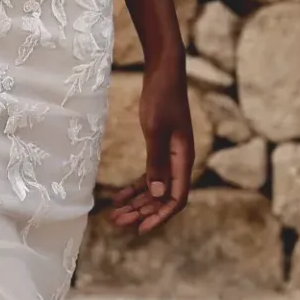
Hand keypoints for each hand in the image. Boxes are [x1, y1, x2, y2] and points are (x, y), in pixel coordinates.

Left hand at [106, 61, 192, 235]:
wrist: (164, 71)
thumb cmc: (161, 96)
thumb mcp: (155, 129)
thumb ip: (157, 161)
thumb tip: (159, 194)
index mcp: (184, 158)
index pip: (177, 198)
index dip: (161, 216)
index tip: (141, 229)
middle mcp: (180, 160)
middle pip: (164, 197)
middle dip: (142, 212)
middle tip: (117, 223)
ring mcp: (171, 155)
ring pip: (155, 188)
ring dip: (137, 203)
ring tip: (115, 215)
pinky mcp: (161, 147)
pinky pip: (150, 175)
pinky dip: (135, 187)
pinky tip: (118, 196)